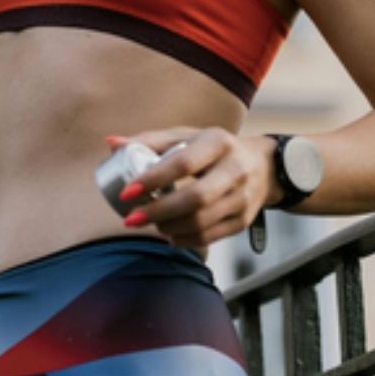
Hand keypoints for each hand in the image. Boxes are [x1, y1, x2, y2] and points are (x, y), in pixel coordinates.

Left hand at [105, 127, 274, 249]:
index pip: (183, 163)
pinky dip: (184, 240)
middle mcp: (234, 169)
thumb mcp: (187, 135)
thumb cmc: (214, 148)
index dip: (153, 179)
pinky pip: (210, 236)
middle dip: (158, 211)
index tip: (127, 191)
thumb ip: (150, 140)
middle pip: (195, 197)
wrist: (263, 165)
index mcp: (217, 142)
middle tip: (130, 218)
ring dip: (169, 227)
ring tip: (150, 223)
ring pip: (202, 221)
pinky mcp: (243, 220)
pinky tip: (169, 234)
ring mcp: (242, 197)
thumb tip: (111, 144)